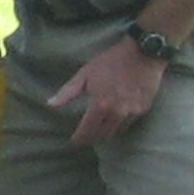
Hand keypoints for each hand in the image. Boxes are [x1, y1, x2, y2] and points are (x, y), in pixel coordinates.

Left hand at [48, 34, 168, 145]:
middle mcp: (117, 113)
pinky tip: (112, 122)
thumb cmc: (110, 62)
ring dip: (105, 134)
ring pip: (116, 133)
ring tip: (97, 132)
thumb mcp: (85, 74)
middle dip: (91, 139)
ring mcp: (132, 112)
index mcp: (100, 105)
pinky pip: (128, 125)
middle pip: (101, 136)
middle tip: (84, 138)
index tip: (74, 141)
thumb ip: (67, 92)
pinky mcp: (143, 110)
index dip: (79, 139)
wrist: (143, 53)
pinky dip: (119, 126)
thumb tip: (50, 104)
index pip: (87, 131)